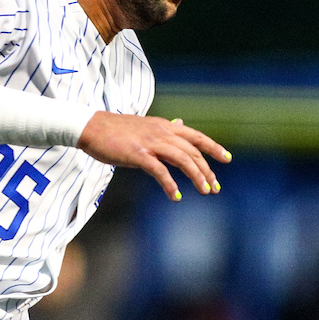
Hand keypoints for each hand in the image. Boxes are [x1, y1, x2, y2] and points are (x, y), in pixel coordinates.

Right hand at [77, 111, 229, 200]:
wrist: (91, 127)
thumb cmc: (117, 129)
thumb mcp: (146, 125)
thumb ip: (165, 128)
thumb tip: (180, 124)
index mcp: (165, 126)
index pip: (196, 136)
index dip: (213, 147)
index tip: (227, 158)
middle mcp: (162, 132)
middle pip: (193, 151)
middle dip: (207, 170)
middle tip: (215, 187)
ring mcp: (151, 143)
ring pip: (183, 159)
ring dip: (196, 176)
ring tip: (205, 191)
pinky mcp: (138, 155)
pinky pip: (160, 171)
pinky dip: (170, 184)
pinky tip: (176, 196)